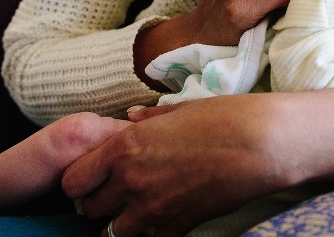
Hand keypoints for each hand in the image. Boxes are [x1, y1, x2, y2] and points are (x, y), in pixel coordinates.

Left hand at [61, 94, 294, 236]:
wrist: (259, 144)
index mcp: (125, 146)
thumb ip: (146, 118)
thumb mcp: (178, 110)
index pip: (73, 179)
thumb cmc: (222, 118)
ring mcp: (152, 209)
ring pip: (112, 233)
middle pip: (88, 208)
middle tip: (114, 193)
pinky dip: (152, 235)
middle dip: (97, 202)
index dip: (79, 179)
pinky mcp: (176, 227)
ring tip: (136, 210)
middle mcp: (130, 180)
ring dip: (119, 223)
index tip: (92, 176)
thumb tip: (128, 117)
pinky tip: (164, 219)